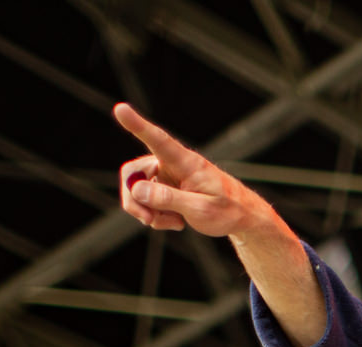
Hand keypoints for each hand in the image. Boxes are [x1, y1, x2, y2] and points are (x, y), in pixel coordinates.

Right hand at [115, 102, 270, 238]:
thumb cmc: (227, 210)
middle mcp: (171, 164)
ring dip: (148, 212)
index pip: (158, 140)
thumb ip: (170, 199)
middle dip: (133, 200)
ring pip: (136, 191)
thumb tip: (138, 190)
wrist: (241, 217)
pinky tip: (176, 221)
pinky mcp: (164, 188)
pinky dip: (155, 216)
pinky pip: (146, 202)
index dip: (138, 125)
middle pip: (133, 173)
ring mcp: (166, 176)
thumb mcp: (202, 210)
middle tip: (148, 220)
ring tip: (174, 222)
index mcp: (185, 162)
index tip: (120, 109)